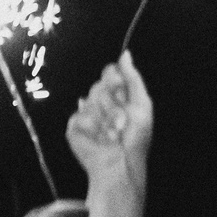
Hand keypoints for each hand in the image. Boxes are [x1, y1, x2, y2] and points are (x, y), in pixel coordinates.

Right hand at [65, 53, 153, 187]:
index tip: (122, 92)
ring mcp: (87, 113)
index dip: (115, 79)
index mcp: (118, 94)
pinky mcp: (75, 126)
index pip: (110, 72)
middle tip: (122, 119)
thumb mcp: (142, 104)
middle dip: (113, 103)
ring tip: (114, 132)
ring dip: (107, 118)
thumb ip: (133, 78)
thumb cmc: (135, 137)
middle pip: (99, 84)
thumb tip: (126, 54)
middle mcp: (101, 101)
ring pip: (90, 100)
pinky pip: (80, 115)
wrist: (122, 162)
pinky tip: (101, 138)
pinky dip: (94, 128)